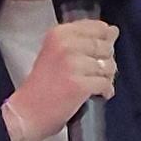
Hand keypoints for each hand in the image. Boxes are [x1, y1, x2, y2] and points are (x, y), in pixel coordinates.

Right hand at [6, 17, 121, 140]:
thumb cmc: (41, 86)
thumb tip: (114, 31)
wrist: (26, 113)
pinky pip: (105, 83)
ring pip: (108, 65)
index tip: (98, 53)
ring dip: (106, 77)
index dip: (104, 41)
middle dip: (106, 61)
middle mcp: (66, 45)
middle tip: (93, 74)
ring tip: (93, 84)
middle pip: (105, 46)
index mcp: (59, 33)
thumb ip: (84, 40)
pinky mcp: (79, 85)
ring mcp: (73, 64)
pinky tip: (96, 94)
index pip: (98, 27)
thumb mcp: (57, 53)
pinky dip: (105, 91)